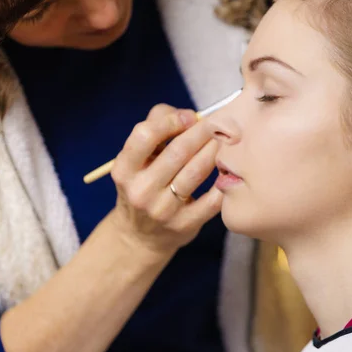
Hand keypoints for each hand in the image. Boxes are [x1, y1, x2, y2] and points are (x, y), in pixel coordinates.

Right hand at [106, 104, 222, 254]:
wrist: (139, 236)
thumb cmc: (144, 183)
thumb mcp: (136, 158)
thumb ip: (156, 126)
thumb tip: (189, 116)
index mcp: (124, 169)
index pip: (145, 135)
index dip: (170, 120)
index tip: (190, 117)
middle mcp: (140, 190)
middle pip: (177, 151)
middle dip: (202, 132)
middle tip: (219, 124)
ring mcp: (162, 210)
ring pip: (196, 172)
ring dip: (214, 151)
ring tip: (225, 140)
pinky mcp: (184, 225)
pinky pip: (211, 199)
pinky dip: (222, 180)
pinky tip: (228, 168)